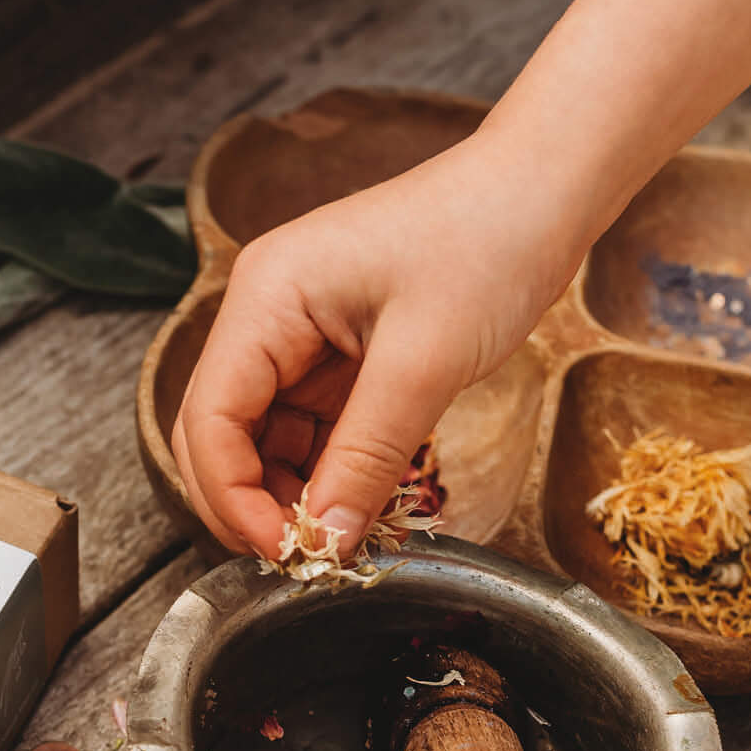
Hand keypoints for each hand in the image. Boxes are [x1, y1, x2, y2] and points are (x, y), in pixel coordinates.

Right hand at [171, 140, 580, 560]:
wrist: (542, 191)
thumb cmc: (486, 241)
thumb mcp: (424, 362)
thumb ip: (365, 457)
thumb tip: (323, 540)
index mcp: (265, 298)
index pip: (208, 419)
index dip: (233, 497)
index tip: (286, 553)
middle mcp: (268, 314)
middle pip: (223, 433)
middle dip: (255, 501)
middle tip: (309, 559)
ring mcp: (302, 333)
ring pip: (268, 438)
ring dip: (296, 492)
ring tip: (346, 537)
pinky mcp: (341, 351)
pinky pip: (314, 427)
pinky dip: (333, 470)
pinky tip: (365, 503)